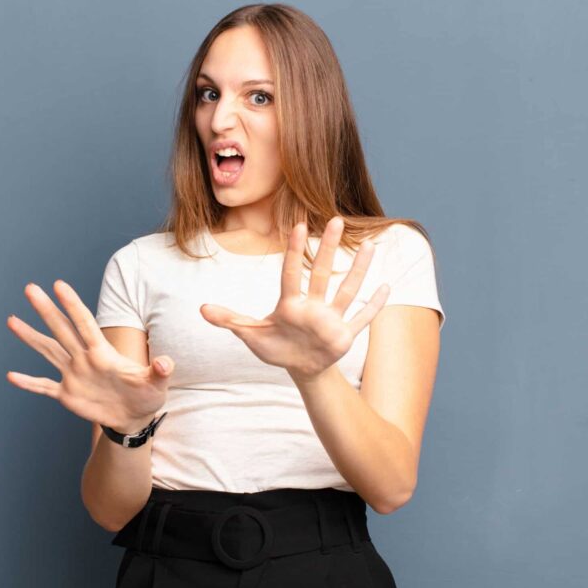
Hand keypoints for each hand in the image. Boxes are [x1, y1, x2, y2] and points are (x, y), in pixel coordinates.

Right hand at [6, 280, 173, 431]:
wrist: (134, 417)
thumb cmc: (147, 395)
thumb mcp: (157, 384)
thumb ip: (160, 372)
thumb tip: (166, 362)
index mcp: (103, 352)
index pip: (85, 323)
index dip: (72, 304)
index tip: (58, 285)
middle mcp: (84, 358)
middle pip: (61, 329)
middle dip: (46, 310)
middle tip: (30, 288)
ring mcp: (73, 374)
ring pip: (48, 350)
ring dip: (30, 336)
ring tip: (12, 320)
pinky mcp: (67, 394)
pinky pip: (44, 386)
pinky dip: (28, 382)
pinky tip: (11, 376)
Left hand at [199, 216, 389, 381]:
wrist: (300, 367)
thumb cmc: (276, 347)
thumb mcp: (251, 335)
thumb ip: (230, 320)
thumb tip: (201, 309)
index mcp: (289, 304)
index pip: (290, 273)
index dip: (293, 251)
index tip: (298, 226)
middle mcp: (312, 306)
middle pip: (321, 273)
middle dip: (328, 248)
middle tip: (335, 219)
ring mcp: (330, 320)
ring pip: (346, 290)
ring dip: (358, 269)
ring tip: (370, 245)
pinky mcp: (343, 336)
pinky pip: (361, 319)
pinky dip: (373, 306)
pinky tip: (386, 286)